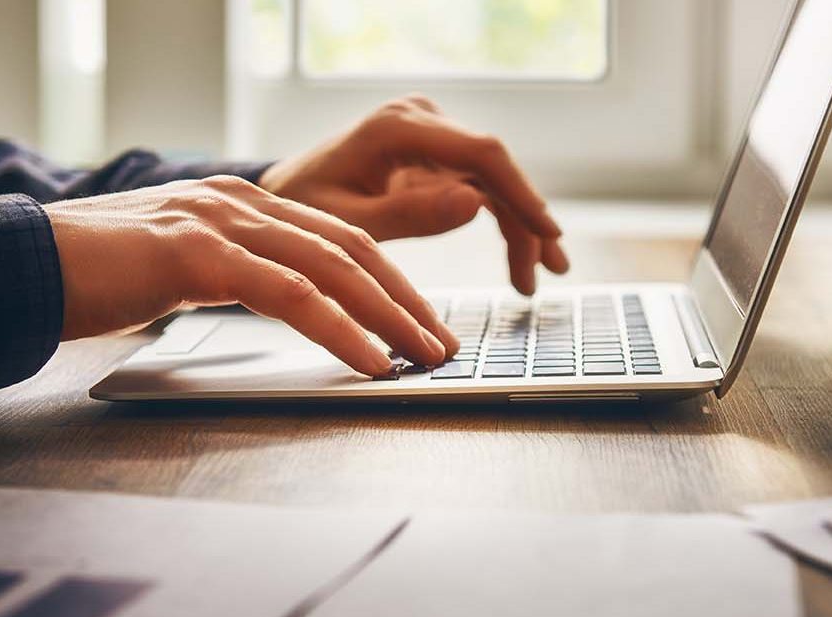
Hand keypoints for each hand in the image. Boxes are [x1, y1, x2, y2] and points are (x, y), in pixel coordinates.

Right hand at [45, 175, 457, 375]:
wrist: (19, 264)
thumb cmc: (96, 276)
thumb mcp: (181, 268)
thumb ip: (234, 274)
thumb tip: (286, 307)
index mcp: (242, 203)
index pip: (339, 238)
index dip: (390, 280)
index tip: (422, 320)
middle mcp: (241, 202)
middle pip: (351, 248)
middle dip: (406, 299)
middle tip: (443, 342)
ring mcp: (220, 222)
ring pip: (332, 266)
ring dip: (389, 316)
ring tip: (424, 355)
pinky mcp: (198, 253)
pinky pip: (290, 292)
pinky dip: (339, 328)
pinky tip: (369, 359)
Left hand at [258, 94, 568, 294]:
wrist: (282, 196)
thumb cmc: (303, 209)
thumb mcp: (348, 223)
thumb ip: (409, 215)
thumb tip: (475, 204)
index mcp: (397, 128)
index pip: (481, 153)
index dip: (521, 193)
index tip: (547, 232)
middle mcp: (421, 121)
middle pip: (494, 168)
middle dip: (526, 220)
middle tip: (548, 271)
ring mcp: (431, 135)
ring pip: (494, 181)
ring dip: (519, 227)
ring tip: (531, 280)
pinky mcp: (435, 155)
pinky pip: (480, 188)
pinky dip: (500, 222)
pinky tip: (518, 261)